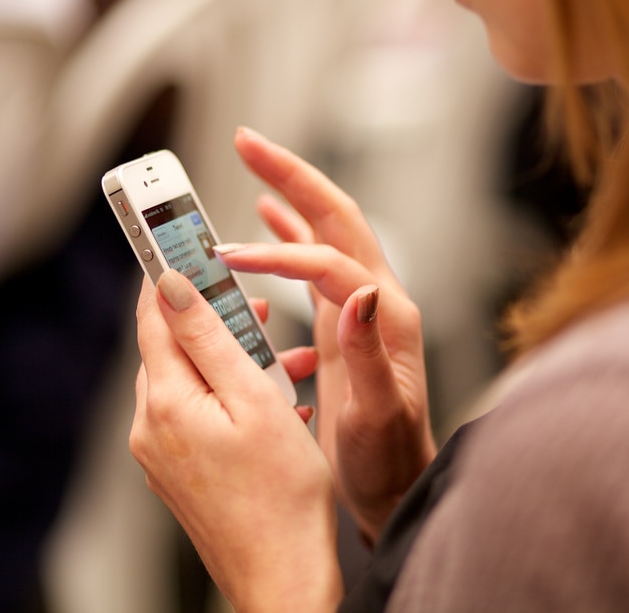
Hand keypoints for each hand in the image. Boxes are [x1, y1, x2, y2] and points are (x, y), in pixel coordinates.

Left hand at [131, 272, 342, 610]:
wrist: (285, 576)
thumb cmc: (281, 496)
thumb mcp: (252, 400)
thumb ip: (209, 338)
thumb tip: (171, 286)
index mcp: (167, 404)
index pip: (154, 316)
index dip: (167, 271)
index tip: (178, 236)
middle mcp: (153, 428)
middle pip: (175, 347)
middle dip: (218, 320)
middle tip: (259, 309)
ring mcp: (164, 454)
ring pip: (194, 380)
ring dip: (236, 361)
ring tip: (285, 363)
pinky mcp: (182, 471)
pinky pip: (201, 413)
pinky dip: (234, 396)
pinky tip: (276, 403)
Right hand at [216, 127, 436, 543]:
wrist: (399, 487)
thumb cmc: (391, 459)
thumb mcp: (379, 415)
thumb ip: (369, 355)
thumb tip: (360, 292)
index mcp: (387, 316)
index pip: (330, 261)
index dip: (279, 254)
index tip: (229, 258)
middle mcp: (377, 301)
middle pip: (336, 219)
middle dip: (292, 176)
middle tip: (247, 141)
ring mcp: (360, 309)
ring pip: (324, 233)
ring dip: (290, 196)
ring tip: (253, 165)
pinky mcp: (344, 324)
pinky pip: (316, 263)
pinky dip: (290, 236)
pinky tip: (269, 222)